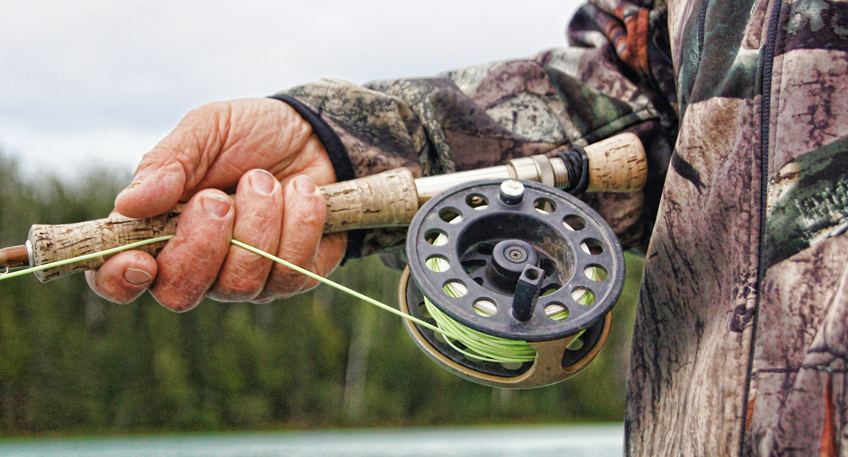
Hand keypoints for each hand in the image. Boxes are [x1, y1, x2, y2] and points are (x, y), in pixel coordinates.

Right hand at [85, 98, 346, 310]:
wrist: (316, 134)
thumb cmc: (250, 134)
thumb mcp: (206, 130)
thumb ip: (168, 163)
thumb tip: (128, 204)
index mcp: (157, 231)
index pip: (119, 279)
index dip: (120, 280)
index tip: (140, 260)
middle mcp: (199, 265)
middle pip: (180, 293)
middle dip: (202, 244)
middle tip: (218, 198)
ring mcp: (247, 278)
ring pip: (241, 284)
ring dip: (257, 222)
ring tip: (265, 180)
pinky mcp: (293, 276)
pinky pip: (293, 272)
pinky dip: (299, 222)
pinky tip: (302, 190)